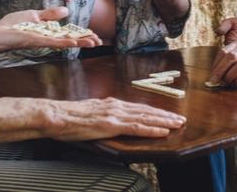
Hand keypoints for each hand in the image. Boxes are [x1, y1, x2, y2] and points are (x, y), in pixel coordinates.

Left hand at [0, 7, 101, 52]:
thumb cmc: (12, 25)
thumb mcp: (34, 15)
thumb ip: (50, 14)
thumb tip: (66, 11)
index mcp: (48, 31)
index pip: (69, 32)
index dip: (82, 34)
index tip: (95, 35)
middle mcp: (48, 37)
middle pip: (70, 38)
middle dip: (85, 39)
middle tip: (99, 41)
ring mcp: (43, 40)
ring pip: (65, 41)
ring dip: (79, 42)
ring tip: (93, 43)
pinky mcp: (36, 41)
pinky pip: (51, 42)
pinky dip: (63, 42)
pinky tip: (73, 43)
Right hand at [50, 97, 185, 139]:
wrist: (55, 115)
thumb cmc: (68, 117)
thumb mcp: (90, 113)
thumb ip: (102, 115)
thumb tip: (110, 120)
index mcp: (112, 104)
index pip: (139, 108)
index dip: (155, 111)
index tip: (168, 114)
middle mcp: (117, 106)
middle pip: (147, 110)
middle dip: (165, 115)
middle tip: (181, 119)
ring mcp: (115, 115)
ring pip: (146, 117)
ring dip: (164, 121)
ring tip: (178, 124)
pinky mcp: (111, 125)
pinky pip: (136, 127)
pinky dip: (152, 129)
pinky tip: (163, 131)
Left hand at [209, 39, 236, 85]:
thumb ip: (230, 59)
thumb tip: (215, 73)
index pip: (224, 51)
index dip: (216, 64)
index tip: (211, 75)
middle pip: (231, 57)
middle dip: (220, 70)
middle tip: (215, 81)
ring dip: (230, 75)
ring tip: (226, 83)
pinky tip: (236, 83)